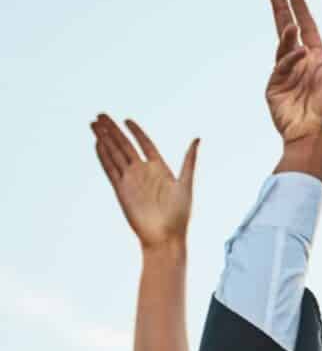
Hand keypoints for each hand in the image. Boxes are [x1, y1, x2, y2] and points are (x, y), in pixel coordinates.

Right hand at [90, 115, 197, 249]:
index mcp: (160, 168)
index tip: (127, 119)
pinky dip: (103, 156)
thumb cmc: (180, 214)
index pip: (145, 144)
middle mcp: (143, 172)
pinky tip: (97, 144)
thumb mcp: (186, 182)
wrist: (166, 236)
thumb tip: (197, 138)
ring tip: (94, 124)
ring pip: (114, 154)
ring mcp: (130, 180)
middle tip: (101, 115)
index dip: (136, 132)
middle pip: (125, 145)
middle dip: (113, 130)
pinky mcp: (121, 190)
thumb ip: (189, 159)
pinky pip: (110, 169)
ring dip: (104, 139)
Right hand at [264, 0, 321, 180]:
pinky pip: (280, 66)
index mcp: (320, 61)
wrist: (317, 134)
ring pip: (282, 46)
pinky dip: (289, 58)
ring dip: (287, 35)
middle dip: (281, 10)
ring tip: (291, 24)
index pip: (309, 31)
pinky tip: (300, 54)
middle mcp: (302, 65)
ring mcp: (286, 75)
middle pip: (288, 31)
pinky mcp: (274, 87)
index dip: (302, 14)